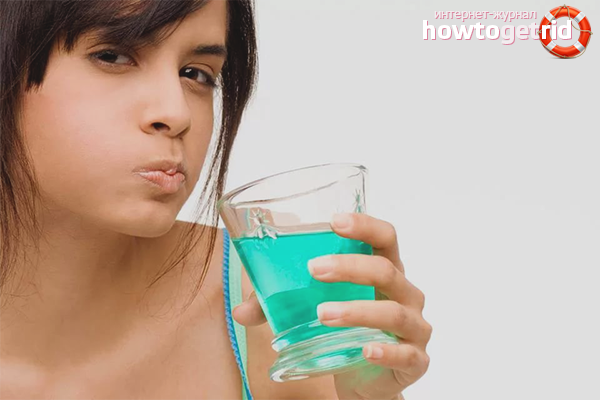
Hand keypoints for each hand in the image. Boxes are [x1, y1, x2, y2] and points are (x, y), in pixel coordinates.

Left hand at [232, 213, 431, 399]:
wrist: (368, 381)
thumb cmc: (346, 332)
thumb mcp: (315, 310)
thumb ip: (278, 306)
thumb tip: (240, 310)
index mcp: (385, 271)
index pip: (385, 237)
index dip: (365, 225)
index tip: (334, 221)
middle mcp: (405, 293)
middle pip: (386, 270)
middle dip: (349, 267)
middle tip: (314, 270)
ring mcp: (414, 327)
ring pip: (393, 312)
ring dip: (357, 311)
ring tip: (323, 315)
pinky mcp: (414, 360)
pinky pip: (405, 354)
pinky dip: (385, 351)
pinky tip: (365, 350)